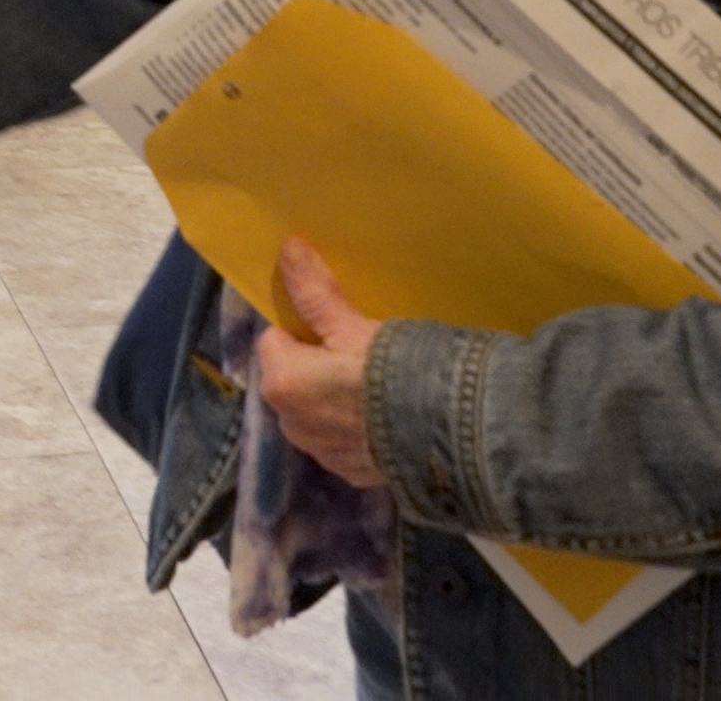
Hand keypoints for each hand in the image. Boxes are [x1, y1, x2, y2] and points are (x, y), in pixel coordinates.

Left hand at [254, 238, 384, 488]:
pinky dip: (358, 427)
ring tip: (376, 383)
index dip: (304, 329)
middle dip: (317, 365)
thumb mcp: (353, 326)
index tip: (334, 324)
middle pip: (294, 378)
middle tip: (359, 350)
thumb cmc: (392, 370)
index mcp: (281, 384)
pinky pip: (344, 440)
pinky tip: (387, 415)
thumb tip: (288, 248)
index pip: (276, 340)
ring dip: (335, 398)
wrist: (445, 434)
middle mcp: (291, 425)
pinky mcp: (351, 473)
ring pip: (317, 411)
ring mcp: (321, 454)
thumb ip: (315, 291)